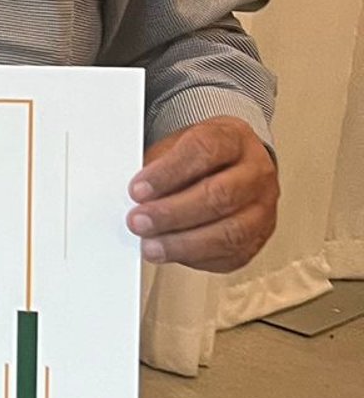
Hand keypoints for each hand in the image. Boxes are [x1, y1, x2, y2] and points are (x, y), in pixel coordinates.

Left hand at [128, 117, 278, 271]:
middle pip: (219, 195)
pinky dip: (197, 258)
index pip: (204, 151)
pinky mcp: (258, 238)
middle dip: (172, 212)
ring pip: (229, 231)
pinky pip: (231, 254)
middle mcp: (256, 173)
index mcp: (234, 139)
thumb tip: (135, 197)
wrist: (232, 166)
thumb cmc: (201, 157)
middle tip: (139, 221)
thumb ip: (157, 167)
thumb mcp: (176, 146)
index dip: (168, 173)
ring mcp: (262, 208)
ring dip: (183, 243)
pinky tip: (174, 254)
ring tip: (152, 246)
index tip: (138, 189)